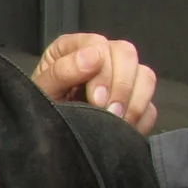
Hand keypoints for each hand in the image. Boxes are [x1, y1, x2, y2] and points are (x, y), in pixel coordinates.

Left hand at [33, 32, 159, 134]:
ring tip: (118, 123)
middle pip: (127, 54)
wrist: (45, 141)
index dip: (104, 72)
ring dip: (135, 102)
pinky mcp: (133, 104)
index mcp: (75, 48)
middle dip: (122, 86)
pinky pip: (151, 107)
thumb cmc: (37, 110)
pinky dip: (141, 119)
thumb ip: (62, 72)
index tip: (96, 100)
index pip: (101, 45)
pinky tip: (124, 131)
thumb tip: (94, 56)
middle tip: (111, 114)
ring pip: (145, 76)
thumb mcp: (42, 91)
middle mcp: (101, 57)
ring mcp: (120, 80)